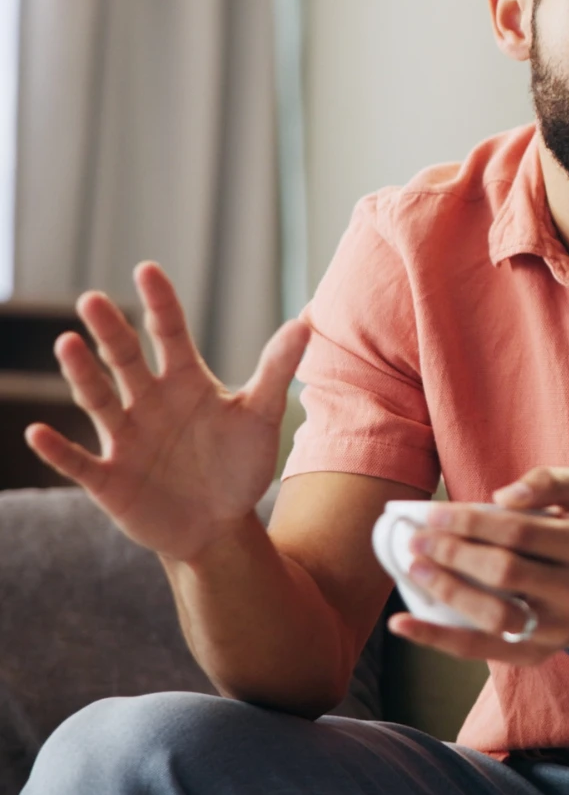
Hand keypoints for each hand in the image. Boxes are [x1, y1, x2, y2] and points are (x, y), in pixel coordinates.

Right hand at [24, 262, 309, 563]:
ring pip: (99, 400)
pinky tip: (37, 432)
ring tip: (67, 343)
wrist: (219, 524)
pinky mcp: (109, 478)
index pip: (170, 334)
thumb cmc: (238, 464)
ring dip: (81, 374)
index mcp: (185, 382)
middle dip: (111, 331)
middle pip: (125, 360)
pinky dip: (57, 449)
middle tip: (93, 299)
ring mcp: (125, 439)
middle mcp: (148, 402)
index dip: (160, 304)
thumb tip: (305, 322)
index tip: (147, 270)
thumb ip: (276, 370)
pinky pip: (78, 461)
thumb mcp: (260, 416)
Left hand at [388, 466, 568, 665]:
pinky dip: (436, 638)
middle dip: (453, 553)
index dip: (473, 522)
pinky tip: (401, 624)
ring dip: (446, 590)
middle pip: (505, 572)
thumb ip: (553, 481)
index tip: (434, 514)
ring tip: (414, 568)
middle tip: (417, 540)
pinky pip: (479, 650)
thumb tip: (506, 496)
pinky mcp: (534, 655)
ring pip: (494, 615)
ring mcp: (556, 629)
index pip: (522, 532)